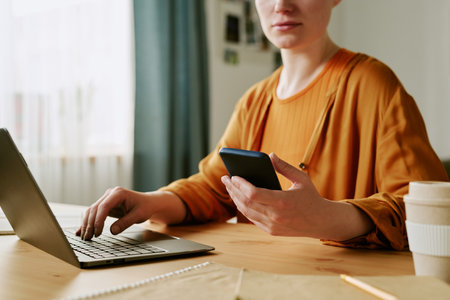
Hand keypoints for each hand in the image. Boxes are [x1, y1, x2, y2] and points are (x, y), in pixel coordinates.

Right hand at [76, 187, 185, 239]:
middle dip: (90, 224)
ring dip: (87, 224)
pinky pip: (94, 214)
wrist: (148, 203)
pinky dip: (88, 222)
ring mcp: (106, 199)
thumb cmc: (145, 206)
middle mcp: (110, 194)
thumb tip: (112, 231)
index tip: (98, 233)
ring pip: (91, 211)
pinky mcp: (105, 205)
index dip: (99, 220)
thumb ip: (125, 222)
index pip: (104, 206)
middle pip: (94, 209)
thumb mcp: (138, 215)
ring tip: (86, 237)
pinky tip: (80, 231)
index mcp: (118, 193)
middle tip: (88, 238)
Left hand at [221, 153, 372, 240]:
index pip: (253, 194)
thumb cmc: (311, 197)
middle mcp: (276, 216)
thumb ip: (284, 167)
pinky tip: (239, 198)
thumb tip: (269, 155)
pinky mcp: (272, 231)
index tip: (233, 176)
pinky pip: (252, 218)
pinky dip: (244, 208)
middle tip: (225, 178)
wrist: (321, 222)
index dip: (241, 185)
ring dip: (236, 199)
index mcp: (283, 201)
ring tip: (230, 187)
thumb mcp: (301, 178)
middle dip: (233, 189)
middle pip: (246, 203)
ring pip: (246, 212)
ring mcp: (273, 225)